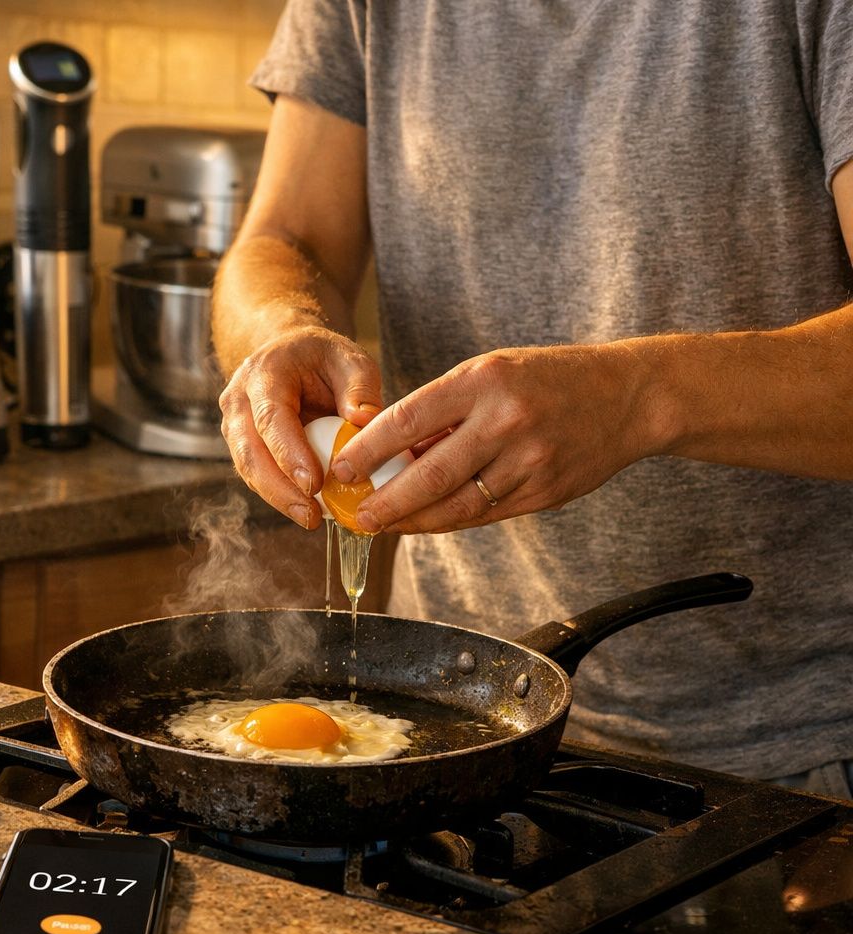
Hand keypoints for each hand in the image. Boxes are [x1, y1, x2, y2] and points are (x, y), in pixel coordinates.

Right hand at [219, 329, 381, 527]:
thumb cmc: (322, 358)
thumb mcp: (349, 359)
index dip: (289, 453)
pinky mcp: (242, 445)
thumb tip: (365, 422)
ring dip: (277, 498)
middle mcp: (239, 400)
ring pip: (248, 468)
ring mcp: (235, 425)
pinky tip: (305, 508)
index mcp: (264, 373)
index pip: (270, 417)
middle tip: (309, 515)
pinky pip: (257, 474)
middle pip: (249, 451)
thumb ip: (360, 387)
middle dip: (278, 488)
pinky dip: (279, 494)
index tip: (313, 483)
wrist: (290, 354)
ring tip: (309, 518)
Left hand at [337, 343, 655, 532]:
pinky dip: (450, 521)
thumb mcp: (491, 372)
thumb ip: (443, 410)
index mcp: (484, 381)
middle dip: (386, 501)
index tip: (341, 467)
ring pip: (457, 505)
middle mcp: (506, 421)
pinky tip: (424, 523)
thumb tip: (388, 452)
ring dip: (414, 521)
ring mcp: (529, 461)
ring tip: (382, 525)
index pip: (409, 419)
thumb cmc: (546, 380)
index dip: (368, 450)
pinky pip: (486, 514)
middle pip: (430, 474)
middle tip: (355, 515)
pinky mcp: (545, 493)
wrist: (629, 397)